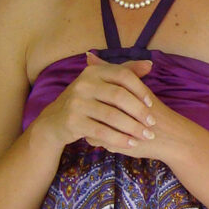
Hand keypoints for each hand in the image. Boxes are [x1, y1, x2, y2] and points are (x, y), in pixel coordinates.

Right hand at [38, 52, 157, 152]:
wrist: (55, 120)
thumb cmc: (87, 100)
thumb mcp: (102, 84)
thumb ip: (125, 73)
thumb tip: (149, 65)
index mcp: (94, 71)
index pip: (123, 75)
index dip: (140, 89)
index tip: (151, 104)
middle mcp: (83, 83)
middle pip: (119, 96)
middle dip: (139, 111)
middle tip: (152, 124)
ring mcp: (76, 102)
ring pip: (112, 116)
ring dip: (133, 127)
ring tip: (146, 135)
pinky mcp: (73, 121)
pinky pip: (102, 132)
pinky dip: (119, 139)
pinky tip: (131, 144)